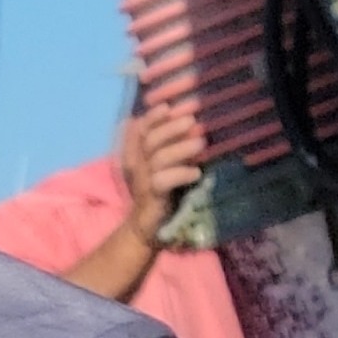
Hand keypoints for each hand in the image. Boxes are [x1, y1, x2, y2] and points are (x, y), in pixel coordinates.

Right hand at [67, 95, 208, 295]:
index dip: (152, 117)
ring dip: (180, 148)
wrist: (146, 230)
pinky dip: (180, 174)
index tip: (168, 107)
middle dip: (170, 127)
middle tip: (192, 120)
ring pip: (157, 158)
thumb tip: (190, 121)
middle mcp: (137, 167)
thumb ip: (167, 145)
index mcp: (136, 156)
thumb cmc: (160, 193)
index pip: (139, 130)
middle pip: (149, 140)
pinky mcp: (152, 198)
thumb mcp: (161, 166)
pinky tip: (195, 173)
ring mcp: (143, 183)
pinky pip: (163, 181)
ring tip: (201, 142)